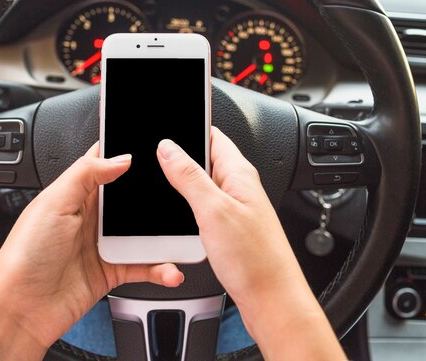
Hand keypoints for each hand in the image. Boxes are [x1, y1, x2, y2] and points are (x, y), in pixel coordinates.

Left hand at [0, 143, 182, 360]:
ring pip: (142, 233)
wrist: (21, 308)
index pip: (103, 164)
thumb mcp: (53, 203)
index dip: (125, 153)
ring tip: (181, 235)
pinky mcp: (111, 271)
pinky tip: (169, 270)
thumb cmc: (25, 255)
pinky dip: (159, 269)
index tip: (152, 149)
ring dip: (162, 236)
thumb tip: (121, 156)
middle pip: (129, 198)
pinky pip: (143, 266)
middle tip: (178, 190)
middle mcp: (90, 217)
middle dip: (153, 195)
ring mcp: (102, 244)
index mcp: (74, 194)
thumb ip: (86, 174)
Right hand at [157, 127, 345, 360]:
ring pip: (202, 184)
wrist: (271, 300)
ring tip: (162, 188)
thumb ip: (189, 176)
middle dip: (179, 157)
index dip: (188, 126)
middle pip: (204, 158)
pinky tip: (177, 216)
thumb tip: (168, 147)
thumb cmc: (255, 260)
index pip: (212, 134)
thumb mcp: (214, 211)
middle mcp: (238, 187)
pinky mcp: (229, 227)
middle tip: (154, 162)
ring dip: (182, 184)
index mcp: (239, 173)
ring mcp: (234, 207)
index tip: (165, 125)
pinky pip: (204, 206)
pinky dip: (187, 206)